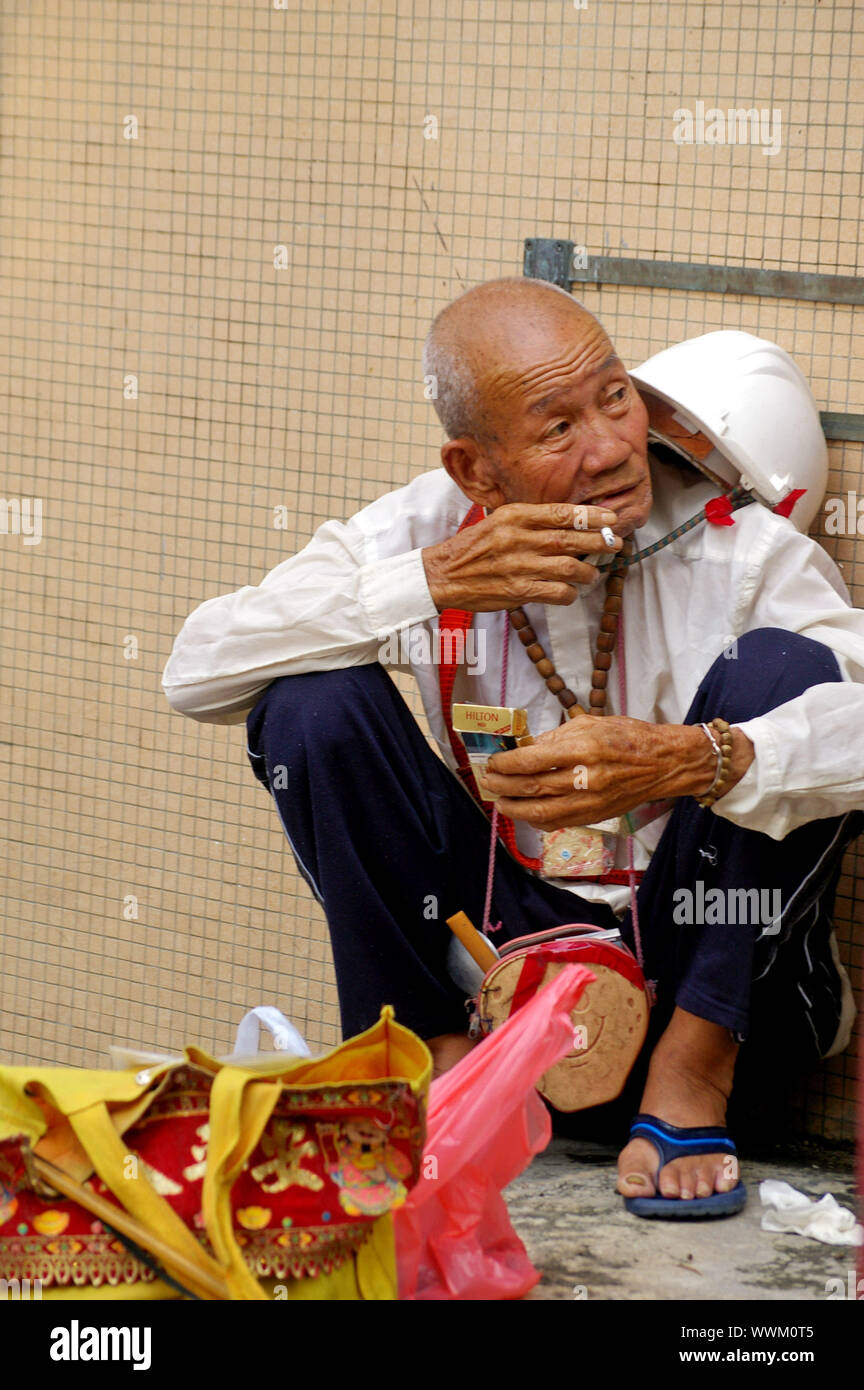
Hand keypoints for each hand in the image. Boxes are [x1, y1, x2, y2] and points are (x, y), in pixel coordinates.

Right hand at [421, 502, 621, 611]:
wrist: (443, 574)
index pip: (561, 513)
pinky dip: (569, 593)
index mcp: (515, 516)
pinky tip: (570, 592)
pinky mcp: (516, 591)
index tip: (611, 518)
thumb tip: (570, 522)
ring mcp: (518, 566)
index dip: (591, 516)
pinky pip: (556, 593)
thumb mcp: (499, 522)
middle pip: (571, 539)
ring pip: (569, 567)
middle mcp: (518, 538)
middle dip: (599, 542)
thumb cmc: (474, 547)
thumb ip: (531, 520)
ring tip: (592, 573)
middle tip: (615, 544)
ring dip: (587, 572)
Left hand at [479, 710, 753, 829]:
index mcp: (583, 749)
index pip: (532, 761)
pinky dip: (536, 820)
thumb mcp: (591, 723)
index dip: (506, 764)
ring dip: (514, 808)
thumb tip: (524, 748)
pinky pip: (558, 823)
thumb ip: (556, 736)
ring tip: (499, 800)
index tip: (493, 762)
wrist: (665, 763)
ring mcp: (591, 802)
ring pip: (541, 812)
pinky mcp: (595, 817)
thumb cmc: (628, 737)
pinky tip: (524, 812)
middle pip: (532, 788)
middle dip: (503, 787)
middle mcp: (586, 778)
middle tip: (487, 782)